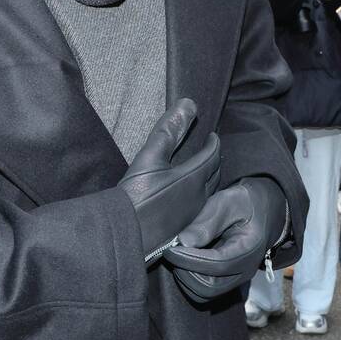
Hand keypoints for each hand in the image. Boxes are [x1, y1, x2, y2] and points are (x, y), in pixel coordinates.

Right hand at [117, 99, 220, 264]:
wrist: (124, 235)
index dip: (214, 143)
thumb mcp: (150, 156)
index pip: (213, 155)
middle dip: (214, 159)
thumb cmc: (136, 196)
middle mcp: (198, 197)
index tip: (212, 135)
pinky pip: (198, 205)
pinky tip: (185, 195)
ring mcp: (191, 215)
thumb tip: (189, 104)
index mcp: (194, 178)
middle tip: (209, 150)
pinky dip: (198, 193)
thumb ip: (169, 130)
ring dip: (208, 177)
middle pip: (215, 174)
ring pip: (208, 192)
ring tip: (201, 169)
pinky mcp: (181, 228)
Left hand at [163, 177, 286, 302]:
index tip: (171, 249)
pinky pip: (205, 291)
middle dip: (185, 271)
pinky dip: (190, 279)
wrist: (263, 211)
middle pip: (209, 287)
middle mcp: (245, 270)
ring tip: (179, 255)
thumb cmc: (244, 203)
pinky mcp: (227, 281)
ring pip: (204, 293)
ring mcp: (236, 279)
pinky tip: (186, 260)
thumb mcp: (227, 202)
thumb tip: (183, 242)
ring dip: (186, 277)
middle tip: (173, 251)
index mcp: (249, 249)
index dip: (190, 260)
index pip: (217, 265)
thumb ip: (206, 222)